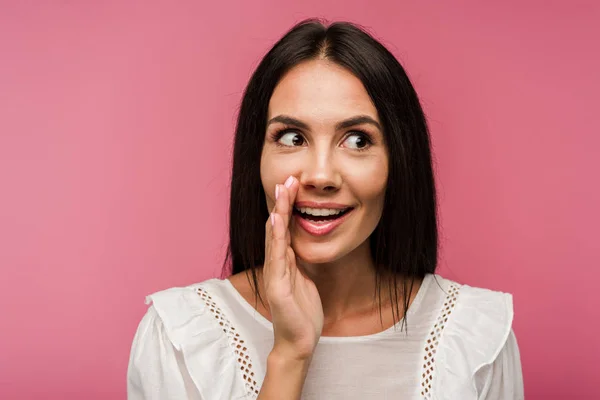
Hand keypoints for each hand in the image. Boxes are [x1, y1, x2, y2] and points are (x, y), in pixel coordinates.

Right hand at [264, 176, 323, 360]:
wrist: (299, 343)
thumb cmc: (302, 312)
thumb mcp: (303, 279)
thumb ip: (298, 261)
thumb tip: (298, 243)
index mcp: (283, 263)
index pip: (284, 229)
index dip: (287, 207)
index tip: (293, 185)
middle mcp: (276, 266)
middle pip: (277, 228)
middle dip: (282, 203)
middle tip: (286, 179)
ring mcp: (274, 276)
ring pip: (275, 239)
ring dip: (278, 213)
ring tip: (281, 191)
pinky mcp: (277, 288)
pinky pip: (277, 259)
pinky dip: (276, 238)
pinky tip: (277, 221)